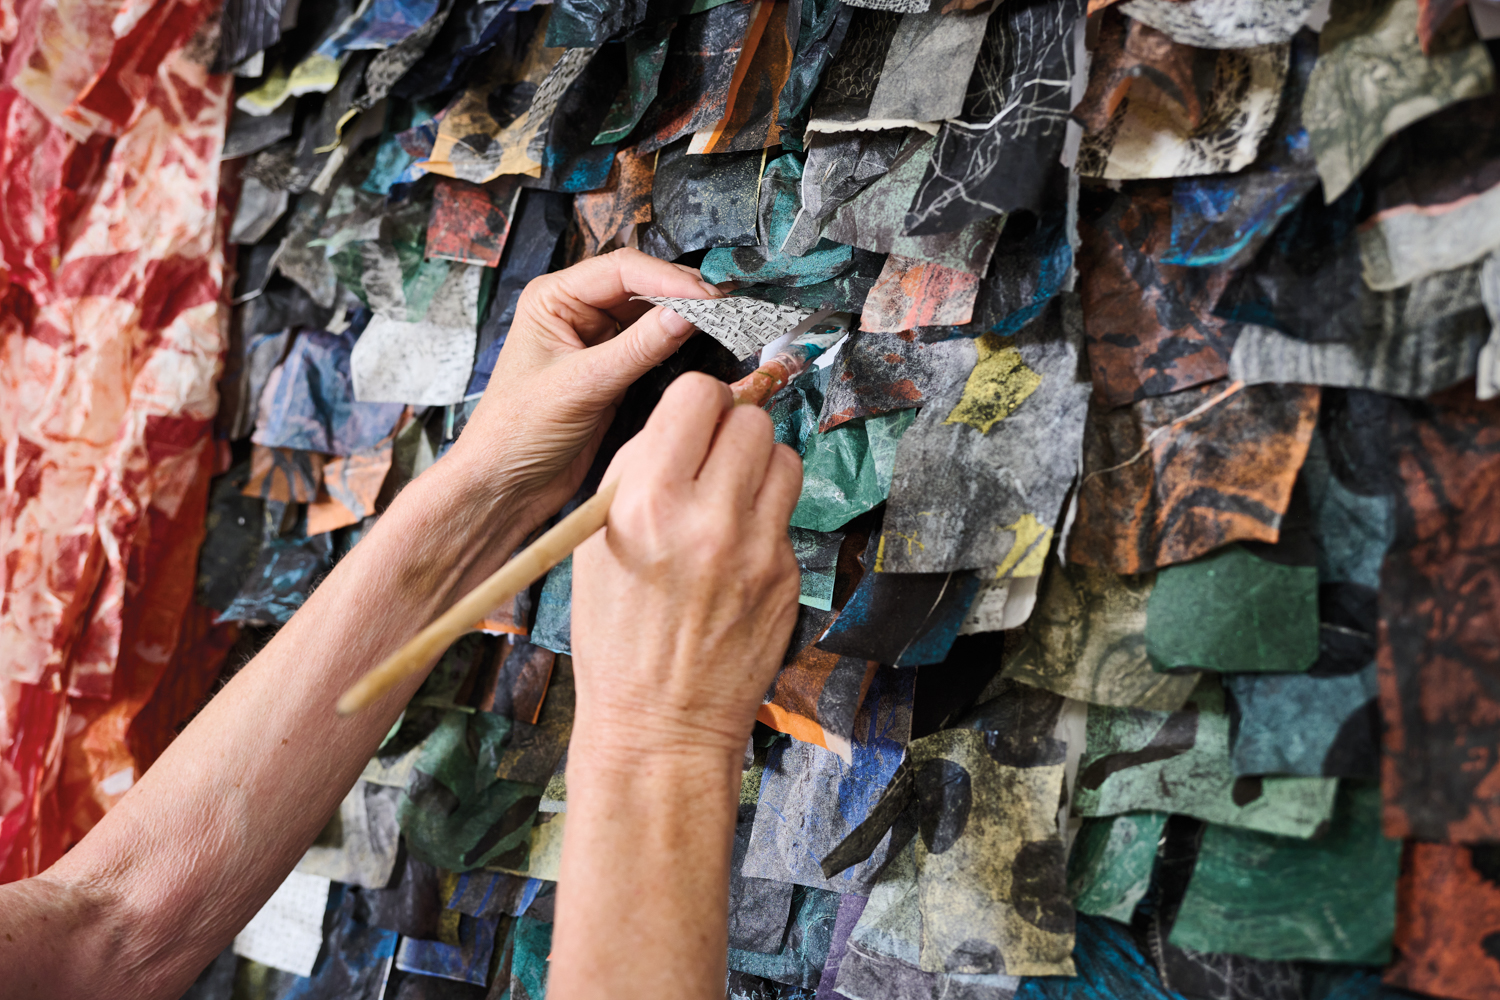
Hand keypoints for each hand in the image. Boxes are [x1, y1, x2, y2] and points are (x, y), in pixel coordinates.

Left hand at [444, 248, 723, 535]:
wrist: (506, 486)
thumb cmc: (517, 433)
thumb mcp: (581, 386)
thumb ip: (638, 349)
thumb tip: (688, 315)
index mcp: (553, 298)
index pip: (622, 270)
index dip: (669, 280)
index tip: (709, 299)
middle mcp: (575, 311)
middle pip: (642, 286)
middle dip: (684, 295)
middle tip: (728, 310)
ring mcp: (596, 341)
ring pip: (652, 315)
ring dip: (685, 318)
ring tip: (724, 324)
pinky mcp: (612, 370)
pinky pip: (653, 347)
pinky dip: (678, 345)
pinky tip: (703, 346)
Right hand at [570, 374, 803, 766]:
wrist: (659, 725)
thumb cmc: (616, 638)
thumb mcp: (594, 543)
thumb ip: (636, 472)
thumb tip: (679, 421)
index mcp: (647, 502)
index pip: (698, 395)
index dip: (696, 402)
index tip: (692, 419)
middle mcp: (707, 518)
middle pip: (750, 419)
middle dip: (730, 430)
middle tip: (711, 460)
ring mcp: (756, 548)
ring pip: (784, 456)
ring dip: (759, 465)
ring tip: (730, 497)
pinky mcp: (786, 575)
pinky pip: (788, 513)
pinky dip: (766, 516)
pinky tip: (737, 547)